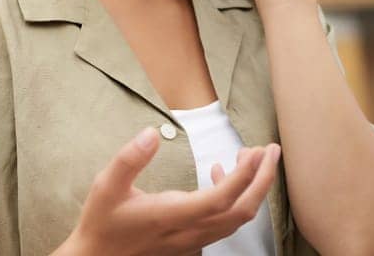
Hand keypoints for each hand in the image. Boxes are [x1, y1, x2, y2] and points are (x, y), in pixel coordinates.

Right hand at [56, 127, 281, 255]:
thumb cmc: (102, 223)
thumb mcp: (106, 186)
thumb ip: (129, 159)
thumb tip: (151, 134)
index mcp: (171, 215)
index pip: (220, 199)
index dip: (244, 176)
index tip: (256, 151)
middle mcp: (188, 231)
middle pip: (241, 211)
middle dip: (263, 180)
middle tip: (271, 150)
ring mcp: (193, 239)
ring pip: (237, 219)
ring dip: (252, 189)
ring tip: (251, 157)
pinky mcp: (192, 240)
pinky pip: (225, 222)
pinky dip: (235, 198)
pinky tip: (218, 173)